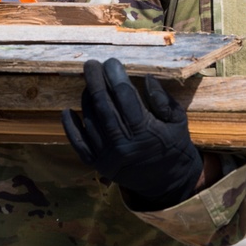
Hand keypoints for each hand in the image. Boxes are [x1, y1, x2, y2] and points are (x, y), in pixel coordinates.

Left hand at [61, 59, 202, 210]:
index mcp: (145, 134)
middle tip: (91, 64)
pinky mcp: (97, 165)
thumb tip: (146, 79)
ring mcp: (108, 157)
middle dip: (95, 81)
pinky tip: (66, 111)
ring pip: (91, 120)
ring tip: (88, 83)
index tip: (112, 62)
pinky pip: (78, 144)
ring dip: (86, 98)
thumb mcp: (178, 122)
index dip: (116, 77)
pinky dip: (70, 127)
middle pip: (103, 106)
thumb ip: (163, 101)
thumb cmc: (173, 147)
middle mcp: (123, 146)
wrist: (168, 184)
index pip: (125, 98)